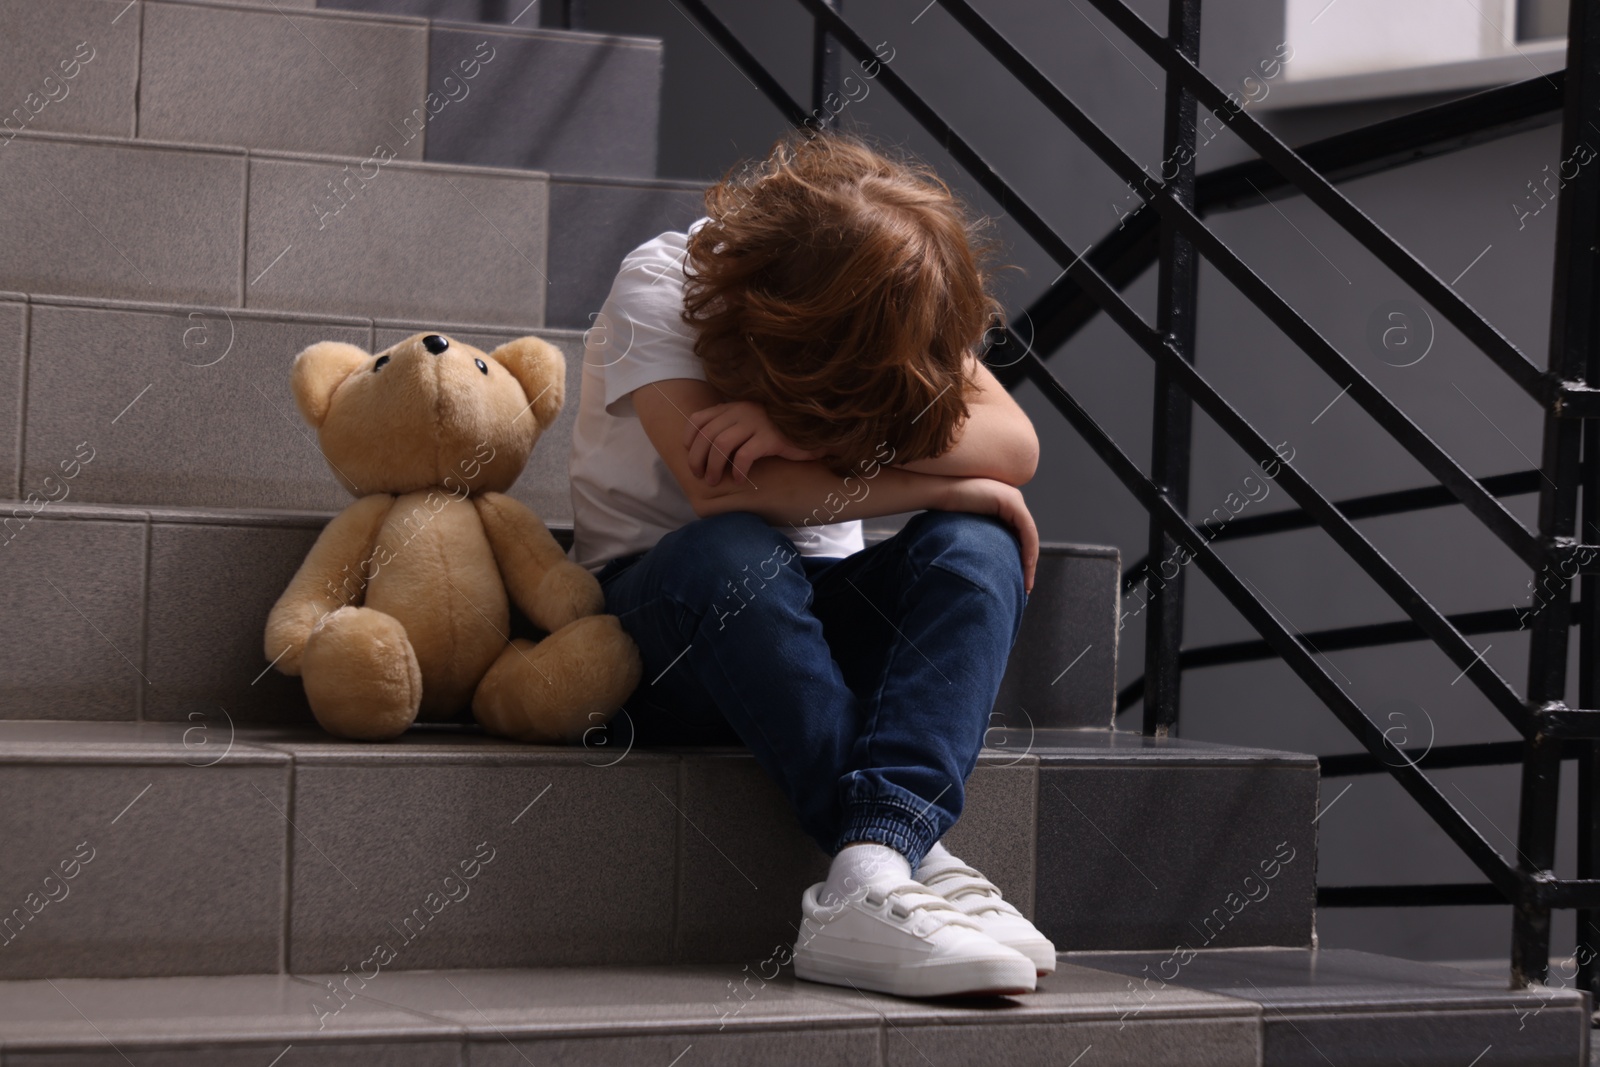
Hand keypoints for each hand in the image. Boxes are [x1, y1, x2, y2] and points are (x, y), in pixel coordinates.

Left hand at [682, 400, 825, 485]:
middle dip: (697, 459)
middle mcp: (741, 411)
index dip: (689, 439)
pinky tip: (739, 479)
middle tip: (701, 476)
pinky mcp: (770, 438)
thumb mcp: (747, 421)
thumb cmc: (774, 430)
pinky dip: (737, 470)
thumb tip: (701, 449)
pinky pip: (745, 455)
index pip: (698, 419)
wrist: (809, 429)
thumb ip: (728, 426)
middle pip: (706, 435)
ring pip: (721, 444)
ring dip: (713, 466)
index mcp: (732, 407)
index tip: (690, 455)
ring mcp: (756, 423)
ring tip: (714, 481)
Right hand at [936, 477, 1039, 592]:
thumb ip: (983, 539)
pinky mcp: (1011, 502)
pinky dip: (1028, 548)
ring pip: (1030, 534)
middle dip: (1029, 564)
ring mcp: (1013, 500)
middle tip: (1026, 588)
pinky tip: (1025, 565)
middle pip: (1027, 537)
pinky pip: (1026, 528)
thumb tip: (984, 565)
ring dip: (1031, 561)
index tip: (1019, 582)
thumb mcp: (970, 529)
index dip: (1022, 559)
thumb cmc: (945, 512)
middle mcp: (1013, 501)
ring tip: (1026, 582)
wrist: (938, 493)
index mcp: (1004, 507)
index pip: (1020, 536)